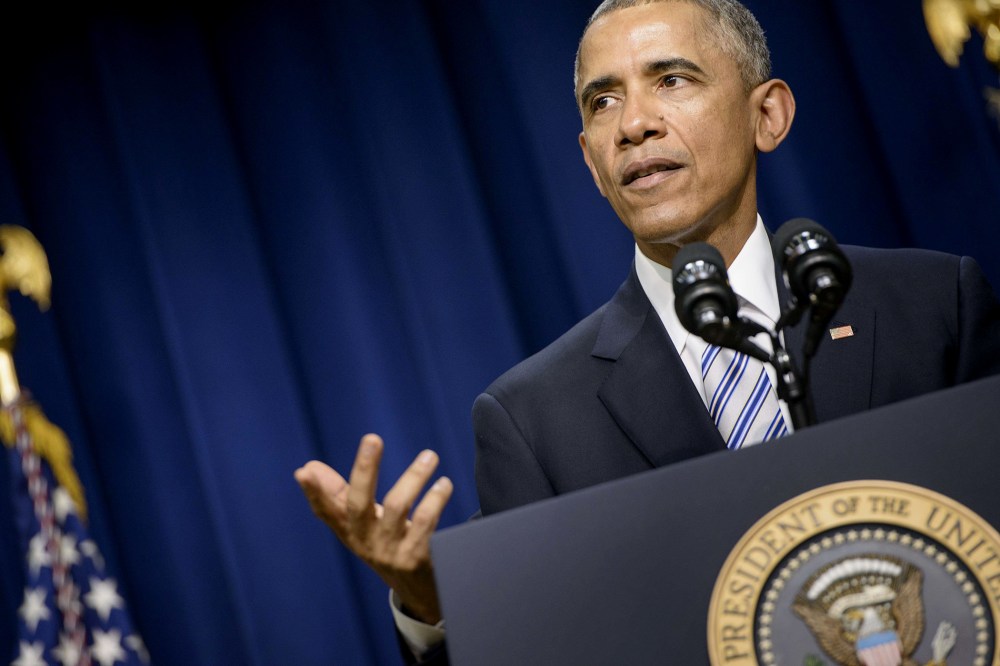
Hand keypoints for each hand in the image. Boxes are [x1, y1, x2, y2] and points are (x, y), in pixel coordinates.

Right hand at [295, 434, 452, 623]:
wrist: (418, 589)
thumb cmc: (386, 544)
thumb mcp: (361, 523)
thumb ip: (337, 495)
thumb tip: (307, 467)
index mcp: (349, 531)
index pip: (325, 511)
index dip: (313, 493)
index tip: (303, 472)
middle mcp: (366, 542)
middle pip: (359, 504)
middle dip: (364, 469)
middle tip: (372, 438)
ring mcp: (390, 552)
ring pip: (397, 507)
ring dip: (414, 477)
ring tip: (429, 456)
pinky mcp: (416, 559)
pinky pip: (425, 523)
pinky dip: (435, 499)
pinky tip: (444, 484)